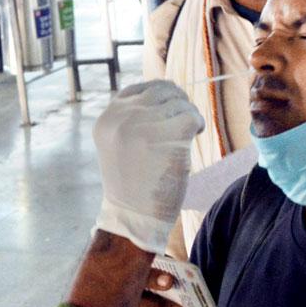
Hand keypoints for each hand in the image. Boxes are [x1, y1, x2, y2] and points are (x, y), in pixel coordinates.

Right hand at [93, 80, 203, 253]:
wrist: (135, 217)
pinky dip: (197, 124)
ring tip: (185, 136)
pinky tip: (194, 136)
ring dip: (187, 115)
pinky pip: (192, 115)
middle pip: (161, 90)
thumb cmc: (133, 183)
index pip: (138, 89)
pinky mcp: (169, 135)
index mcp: (108, 119)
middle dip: (176, 102)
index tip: (168, 110)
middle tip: (183, 121)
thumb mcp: (120, 144)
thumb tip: (167, 89)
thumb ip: (133, 118)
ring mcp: (145, 126)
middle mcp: (122, 118)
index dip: (159, 96)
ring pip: (179, 102)